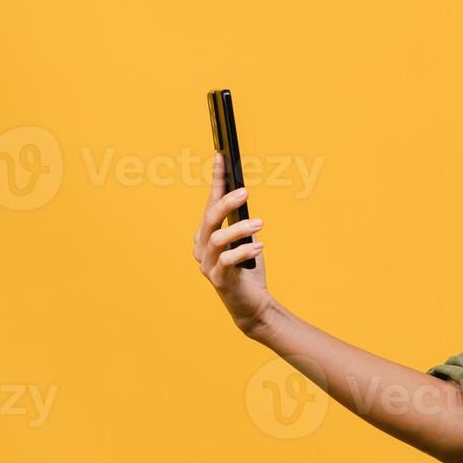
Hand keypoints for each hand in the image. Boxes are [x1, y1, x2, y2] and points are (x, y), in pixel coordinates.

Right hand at [194, 153, 274, 335]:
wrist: (251, 305)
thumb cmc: (248, 270)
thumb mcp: (245, 240)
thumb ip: (241, 220)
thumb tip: (244, 192)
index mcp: (206, 235)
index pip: (209, 202)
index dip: (215, 179)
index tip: (222, 157)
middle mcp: (202, 248)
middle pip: (209, 218)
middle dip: (225, 202)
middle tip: (246, 192)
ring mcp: (208, 265)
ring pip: (217, 239)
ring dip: (239, 229)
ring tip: (260, 224)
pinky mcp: (219, 280)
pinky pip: (227, 261)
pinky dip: (244, 251)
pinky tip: (259, 247)